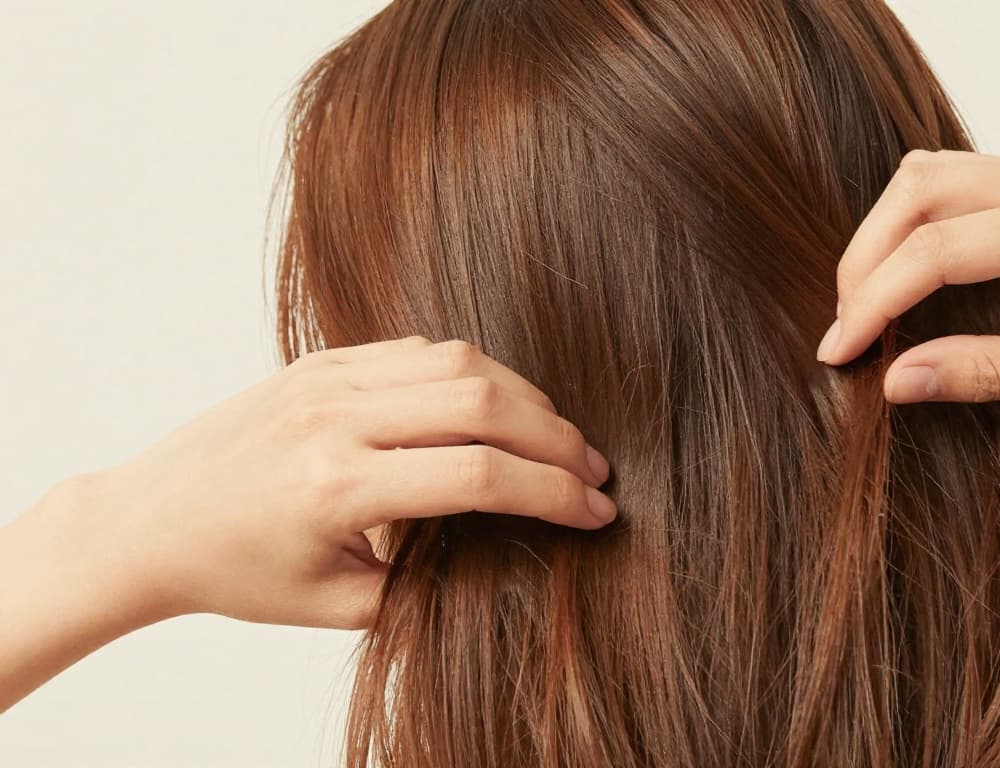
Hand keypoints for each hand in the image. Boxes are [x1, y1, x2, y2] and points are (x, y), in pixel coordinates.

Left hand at [58, 336, 614, 629]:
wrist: (150, 521)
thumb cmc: (237, 571)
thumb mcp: (335, 605)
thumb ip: (425, 578)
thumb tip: (508, 549)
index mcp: (337, 488)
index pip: (480, 476)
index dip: (553, 495)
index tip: (596, 513)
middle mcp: (334, 418)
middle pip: (483, 403)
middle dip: (557, 438)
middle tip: (593, 472)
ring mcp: (326, 377)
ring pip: (459, 362)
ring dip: (525, 397)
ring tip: (556, 438)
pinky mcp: (322, 359)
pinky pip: (421, 348)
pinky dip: (475, 373)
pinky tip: (497, 408)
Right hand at [816, 150, 999, 424]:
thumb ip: (985, 372)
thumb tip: (896, 380)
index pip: (935, 251)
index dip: (873, 302)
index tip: (839, 353)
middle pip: (917, 190)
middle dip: (864, 258)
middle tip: (845, 326)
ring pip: (932, 173)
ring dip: (886, 232)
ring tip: (869, 301)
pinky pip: (961, 179)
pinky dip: (919, 221)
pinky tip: (912, 273)